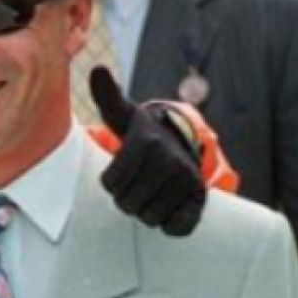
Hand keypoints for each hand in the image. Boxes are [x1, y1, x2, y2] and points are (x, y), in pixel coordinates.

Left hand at [90, 66, 206, 236]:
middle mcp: (171, 162)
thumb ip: (107, 96)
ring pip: (149, 218)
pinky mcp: (199, 201)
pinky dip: (167, 223)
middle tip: (134, 183)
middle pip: (127, 203)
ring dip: (143, 210)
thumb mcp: (123, 115)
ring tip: (148, 192)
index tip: (120, 170)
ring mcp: (188, 182)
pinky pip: (176, 228)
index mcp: (147, 142)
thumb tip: (98, 68)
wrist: (183, 144)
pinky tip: (166, 205)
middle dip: (125, 198)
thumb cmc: (143, 134)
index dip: (110, 182)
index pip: (110, 183)